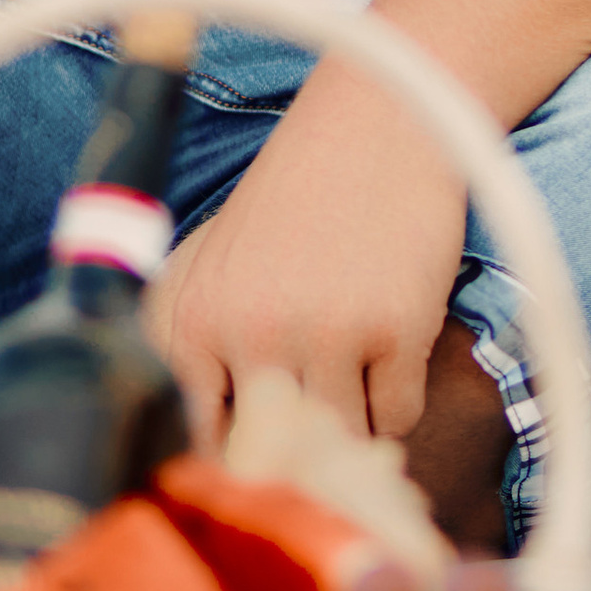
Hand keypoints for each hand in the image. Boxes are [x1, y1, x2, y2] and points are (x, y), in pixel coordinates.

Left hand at [148, 63, 474, 451]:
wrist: (374, 127)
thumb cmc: (291, 202)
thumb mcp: (209, 266)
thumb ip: (191, 351)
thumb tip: (207, 449)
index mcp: (192, 324)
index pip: (204, 444)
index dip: (240, 464)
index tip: (265, 462)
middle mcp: (250, 335)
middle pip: (275, 455)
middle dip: (300, 459)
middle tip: (319, 443)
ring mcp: (327, 334)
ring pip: (341, 441)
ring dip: (354, 430)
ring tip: (356, 389)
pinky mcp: (398, 331)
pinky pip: (397, 419)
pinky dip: (396, 406)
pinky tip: (390, 362)